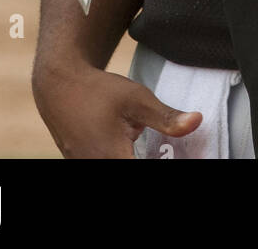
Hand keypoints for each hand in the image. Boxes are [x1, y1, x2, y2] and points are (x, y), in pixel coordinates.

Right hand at [32, 62, 202, 159]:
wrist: (59, 86)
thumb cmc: (98, 90)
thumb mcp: (137, 99)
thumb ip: (166, 118)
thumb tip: (198, 122)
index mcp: (113, 158)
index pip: (147, 170)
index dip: (163, 161)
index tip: (176, 154)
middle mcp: (97, 167)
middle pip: (132, 170)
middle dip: (153, 156)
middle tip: (163, 148)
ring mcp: (86, 167)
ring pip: (119, 166)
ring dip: (137, 155)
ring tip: (148, 145)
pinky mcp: (81, 164)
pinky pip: (108, 164)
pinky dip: (122, 156)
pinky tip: (128, 144)